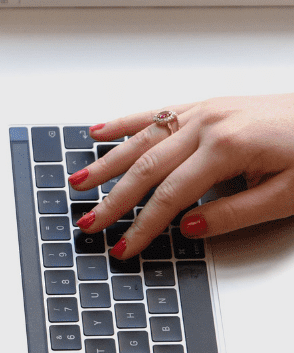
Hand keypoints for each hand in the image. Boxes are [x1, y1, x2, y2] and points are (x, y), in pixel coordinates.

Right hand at [70, 94, 293, 258]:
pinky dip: (125, 123)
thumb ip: (234, 214)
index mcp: (227, 147)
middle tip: (90, 222)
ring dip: (107, 162)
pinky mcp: (208, 105)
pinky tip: (100, 131)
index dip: (143, 226)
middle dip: (113, 199)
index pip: (171, 196)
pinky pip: (157, 113)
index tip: (124, 246)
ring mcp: (206, 111)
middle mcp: (209, 123)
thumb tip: (186, 228)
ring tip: (78, 182)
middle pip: (146, 167)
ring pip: (143, 138)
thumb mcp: (287, 195)